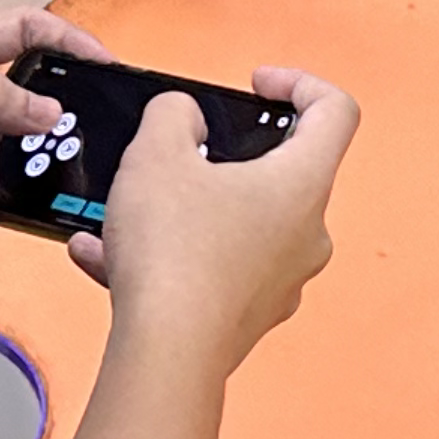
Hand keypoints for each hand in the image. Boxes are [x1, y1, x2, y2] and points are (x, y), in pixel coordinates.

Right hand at [67, 68, 357, 377]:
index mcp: (302, 183)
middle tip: (181, 154)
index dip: (300, 84)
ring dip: (182, 212)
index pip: (335, 112)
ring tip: (123, 213)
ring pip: (235, 227)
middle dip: (227, 157)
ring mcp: (280, 282)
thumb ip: (173, 113)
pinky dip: (165, 259)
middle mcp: (305, 235)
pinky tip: (104, 258)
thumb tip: (183, 119)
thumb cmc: (174, 251)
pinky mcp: (247, 318)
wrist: (166, 354)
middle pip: (282, 174)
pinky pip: (208, 272)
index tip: (257, 85)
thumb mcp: (156, 151)